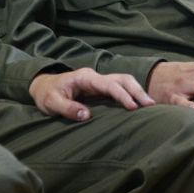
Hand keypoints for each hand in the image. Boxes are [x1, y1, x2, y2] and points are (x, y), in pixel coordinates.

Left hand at [29, 68, 153, 120]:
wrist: (42, 86)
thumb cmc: (46, 94)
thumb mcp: (52, 102)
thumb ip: (68, 108)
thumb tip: (87, 115)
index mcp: (85, 77)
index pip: (109, 84)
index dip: (122, 95)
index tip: (133, 107)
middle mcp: (95, 77)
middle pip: (121, 79)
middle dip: (137, 90)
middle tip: (150, 105)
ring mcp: (98, 81)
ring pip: (123, 81)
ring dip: (137, 90)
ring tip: (150, 104)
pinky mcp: (100, 88)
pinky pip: (119, 88)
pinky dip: (132, 93)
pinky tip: (139, 104)